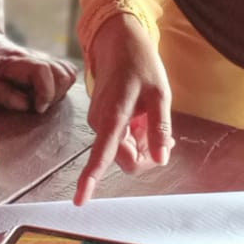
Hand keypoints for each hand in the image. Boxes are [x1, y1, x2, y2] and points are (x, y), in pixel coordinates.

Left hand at [0, 33, 75, 114]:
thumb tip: (25, 105)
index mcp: (14, 62)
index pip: (42, 70)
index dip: (45, 92)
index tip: (36, 108)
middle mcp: (33, 57)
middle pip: (62, 73)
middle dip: (53, 95)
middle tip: (35, 105)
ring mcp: (41, 59)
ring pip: (68, 73)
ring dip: (59, 91)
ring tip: (38, 99)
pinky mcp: (45, 63)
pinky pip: (66, 72)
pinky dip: (61, 85)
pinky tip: (43, 93)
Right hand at [75, 14, 171, 204]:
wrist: (118, 43)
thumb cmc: (140, 65)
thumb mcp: (160, 95)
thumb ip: (159, 129)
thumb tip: (161, 160)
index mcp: (112, 117)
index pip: (100, 155)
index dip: (90, 180)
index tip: (78, 201)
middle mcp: (100, 124)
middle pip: (125, 160)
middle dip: (146, 153)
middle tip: (165, 134)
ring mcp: (99, 123)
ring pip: (124, 150)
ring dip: (142, 142)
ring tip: (151, 117)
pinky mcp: (102, 121)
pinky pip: (120, 140)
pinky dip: (136, 135)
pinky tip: (143, 117)